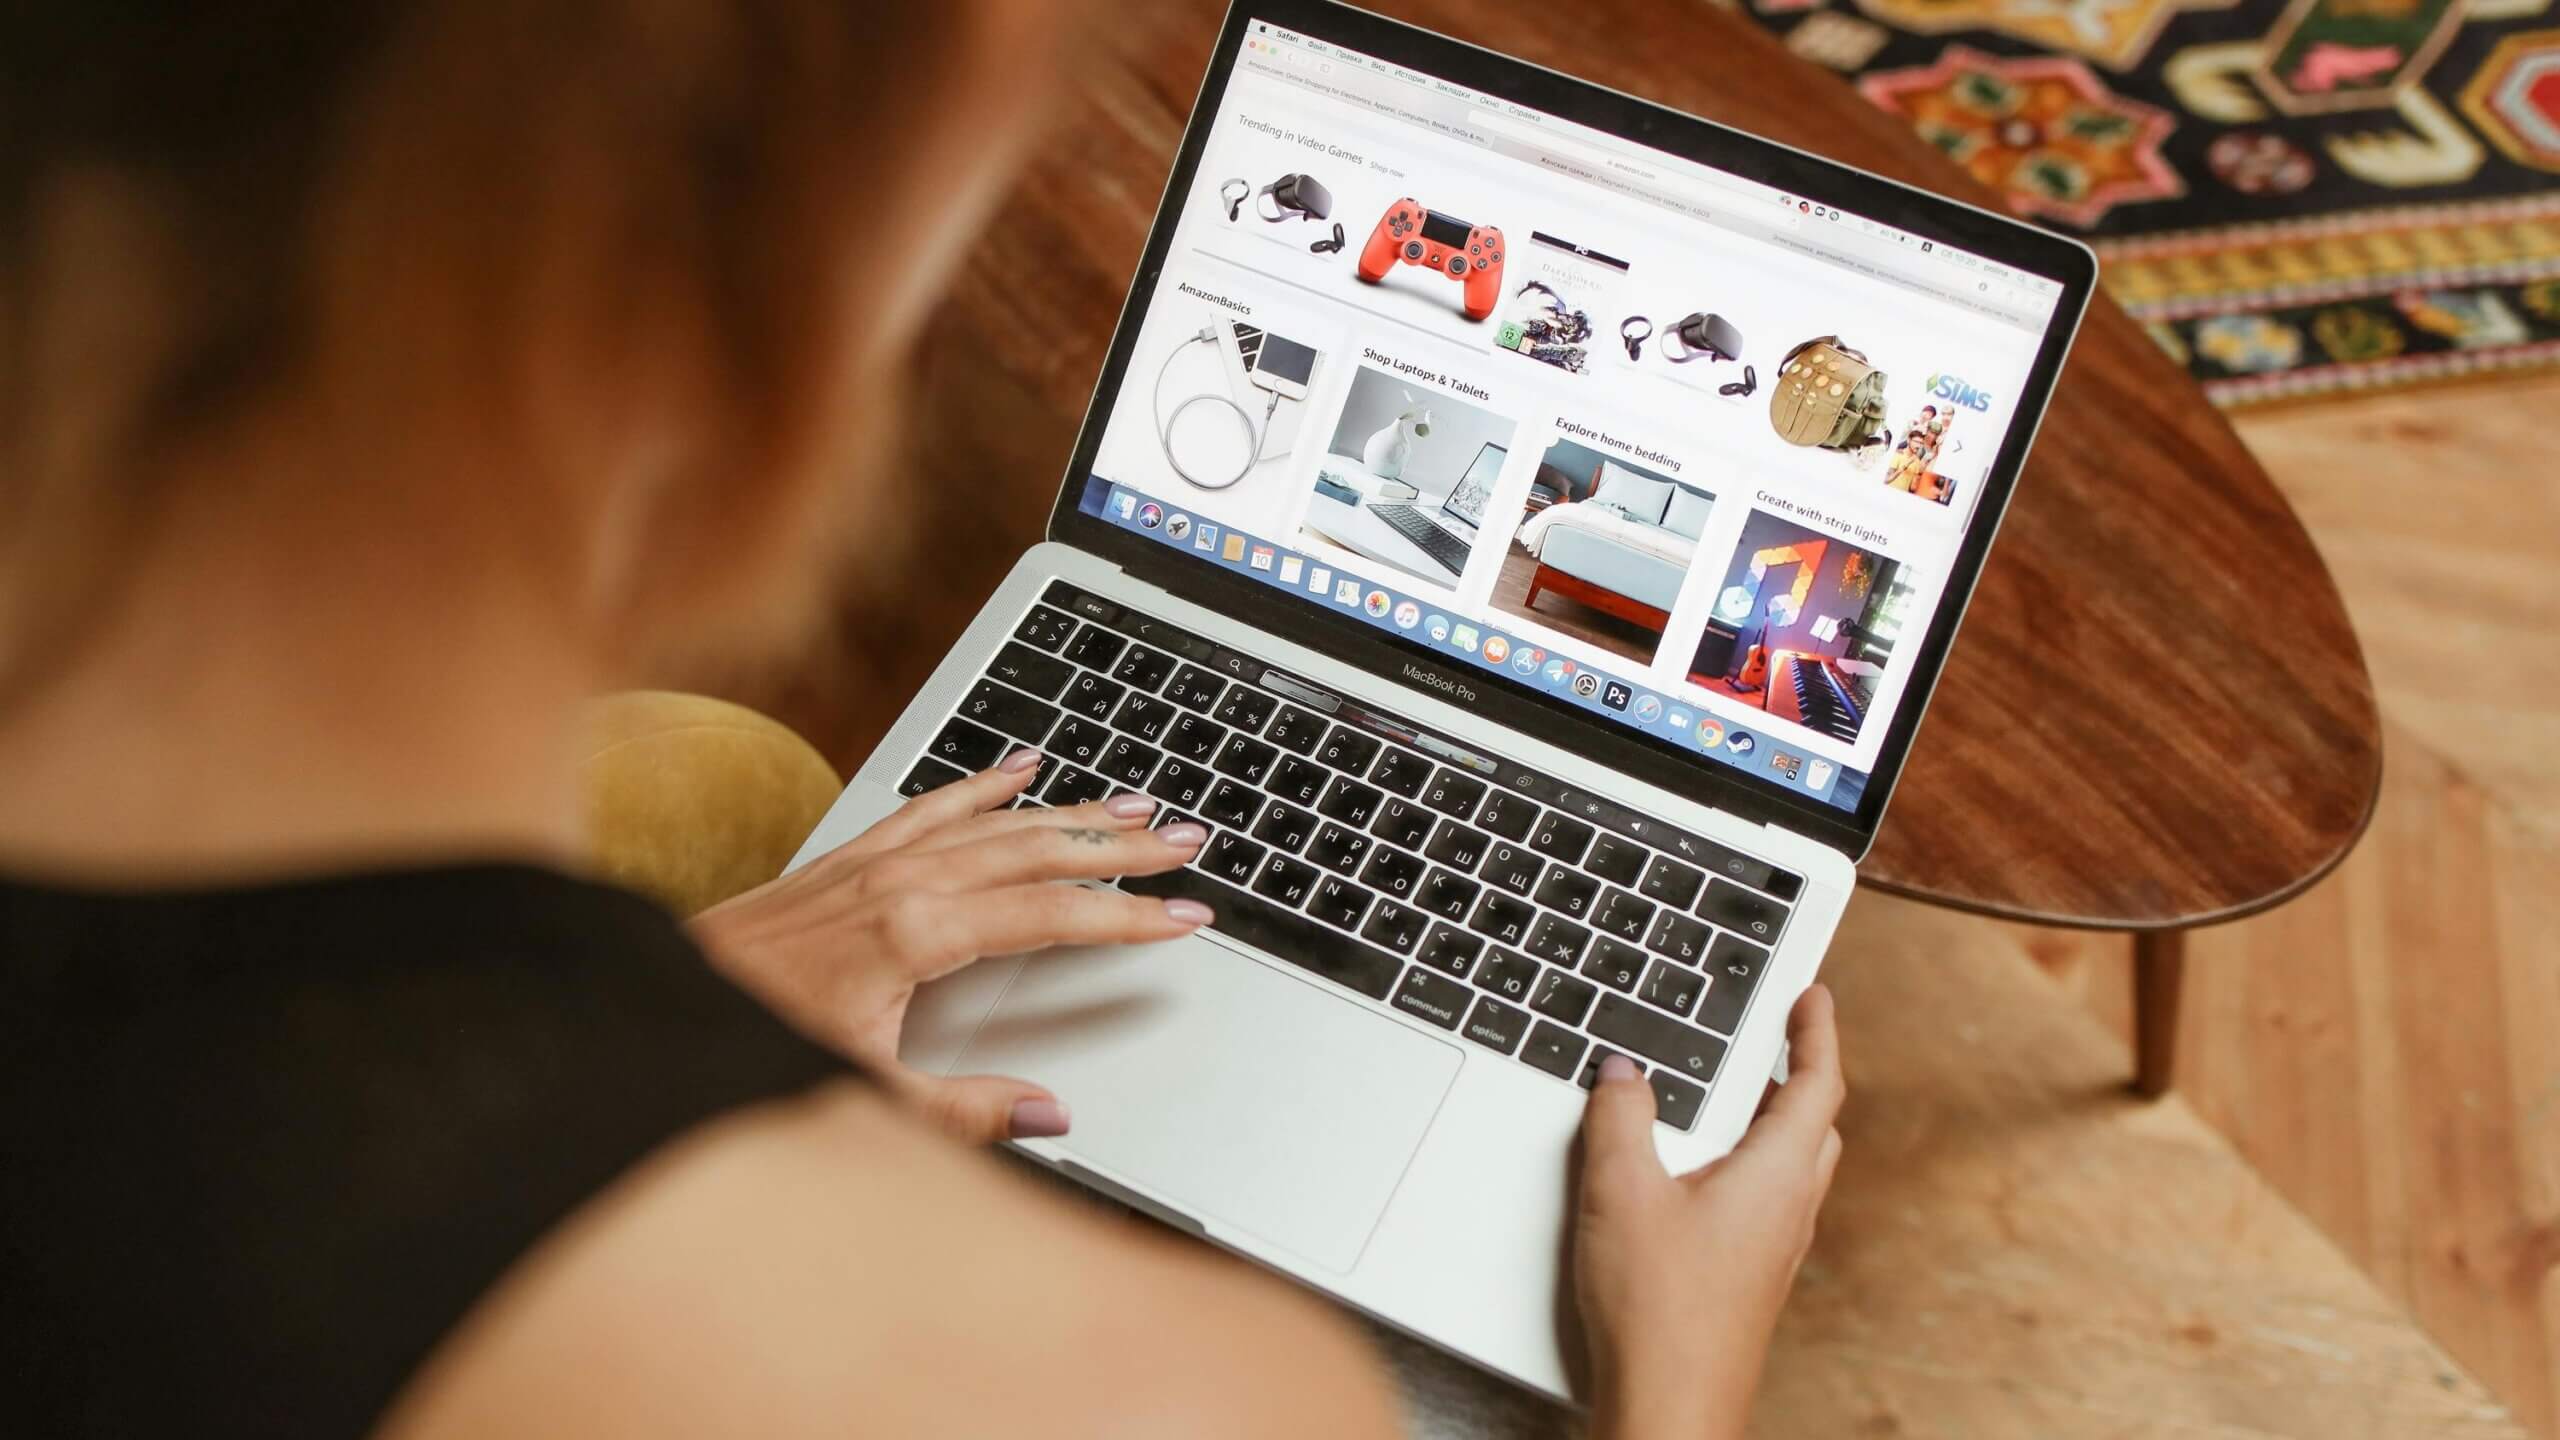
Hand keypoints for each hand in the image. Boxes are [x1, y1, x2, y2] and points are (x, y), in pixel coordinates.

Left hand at [689, 750, 1210, 1143]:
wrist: (654, 1008)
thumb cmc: (750, 1049)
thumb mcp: (867, 1096)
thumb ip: (966, 1109)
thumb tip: (1050, 1111)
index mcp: (916, 934)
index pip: (1051, 915)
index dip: (1127, 915)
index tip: (1186, 914)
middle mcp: (900, 881)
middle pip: (1036, 850)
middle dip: (1119, 845)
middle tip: (1188, 838)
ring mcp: (872, 860)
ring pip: (993, 819)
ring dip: (1069, 809)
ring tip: (1134, 803)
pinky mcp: (847, 856)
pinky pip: (932, 803)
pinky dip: (984, 783)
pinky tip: (1021, 767)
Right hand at [1572, 985, 1844, 1439]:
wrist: (1671, 1405)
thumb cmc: (1659, 1311)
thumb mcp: (1621, 1192)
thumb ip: (1620, 1119)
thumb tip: (1621, 1072)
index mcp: (1776, 1176)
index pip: (1817, 1084)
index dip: (1817, 1032)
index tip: (1813, 996)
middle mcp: (1789, 1210)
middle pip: (1813, 1124)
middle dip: (1798, 1074)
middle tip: (1776, 1037)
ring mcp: (1774, 1249)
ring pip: (1791, 1164)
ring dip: (1773, 1120)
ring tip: (1731, 1094)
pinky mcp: (1750, 1276)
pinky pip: (1765, 1199)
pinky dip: (1747, 1164)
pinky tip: (1696, 1173)